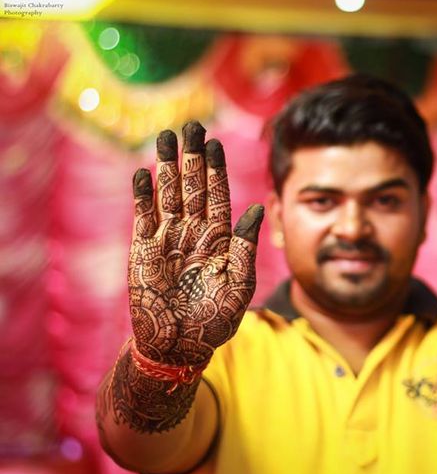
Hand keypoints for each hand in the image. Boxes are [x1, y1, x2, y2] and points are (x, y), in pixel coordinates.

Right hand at [129, 122, 262, 366]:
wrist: (178, 347)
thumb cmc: (214, 321)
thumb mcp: (239, 285)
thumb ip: (246, 247)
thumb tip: (257, 209)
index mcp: (219, 240)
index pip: (217, 196)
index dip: (215, 170)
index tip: (215, 143)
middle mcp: (193, 234)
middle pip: (193, 187)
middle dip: (193, 157)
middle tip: (193, 125)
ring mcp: (167, 240)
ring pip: (168, 195)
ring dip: (168, 166)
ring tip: (168, 137)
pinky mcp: (142, 251)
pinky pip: (143, 217)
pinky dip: (143, 196)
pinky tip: (145, 173)